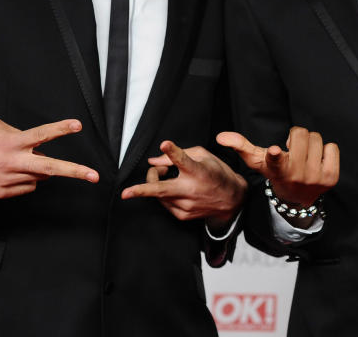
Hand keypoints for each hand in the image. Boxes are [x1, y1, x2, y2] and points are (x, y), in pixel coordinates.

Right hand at [0, 117, 98, 197]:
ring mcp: (8, 180)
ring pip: (39, 177)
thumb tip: (33, 143)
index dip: (61, 129)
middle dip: (75, 172)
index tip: (77, 125)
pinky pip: (26, 187)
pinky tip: (12, 172)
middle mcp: (12, 162)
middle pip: (50, 168)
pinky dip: (26, 179)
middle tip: (94, 176)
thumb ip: (16, 132)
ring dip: (39, 169)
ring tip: (21, 161)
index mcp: (10, 142)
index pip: (41, 134)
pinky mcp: (2, 193)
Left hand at [121, 141, 246, 231]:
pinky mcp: (183, 215)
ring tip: (167, 174)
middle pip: (161, 189)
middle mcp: (191, 190)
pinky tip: (174, 188)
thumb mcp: (203, 156)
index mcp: (198, 171)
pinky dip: (164, 194)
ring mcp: (186, 205)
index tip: (165, 143)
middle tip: (126, 193)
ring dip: (155, 182)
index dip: (173, 151)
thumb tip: (153, 161)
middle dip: (142, 190)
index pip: (183, 159)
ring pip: (159, 194)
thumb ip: (177, 155)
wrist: (231, 200)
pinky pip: (165, 203)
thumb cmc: (217, 173)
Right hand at [217, 126, 338, 208]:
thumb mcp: (258, 161)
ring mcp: (315, 178)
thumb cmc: (276, 173)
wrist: (297, 198)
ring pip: (317, 138)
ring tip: (305, 156)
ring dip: (311, 144)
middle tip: (294, 149)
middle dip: (298, 137)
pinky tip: (318, 161)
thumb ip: (241, 146)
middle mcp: (296, 175)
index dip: (275, 155)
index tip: (274, 151)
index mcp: (277, 170)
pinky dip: (326, 151)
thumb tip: (220, 136)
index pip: (275, 160)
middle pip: (302, 134)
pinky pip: (332, 147)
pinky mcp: (331, 178)